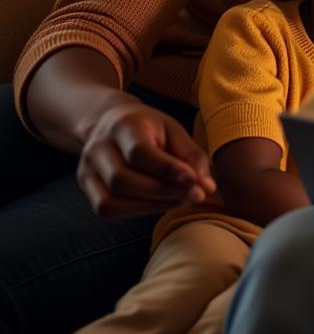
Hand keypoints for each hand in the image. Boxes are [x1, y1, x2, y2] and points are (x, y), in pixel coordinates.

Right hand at [77, 98, 216, 217]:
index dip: (168, 170)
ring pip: (112, 200)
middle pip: (123, 180)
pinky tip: (158, 203)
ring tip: (181, 199)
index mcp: (123, 125)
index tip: (196, 183)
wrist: (111, 121)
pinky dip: (136, 211)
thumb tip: (207, 188)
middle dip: (163, 192)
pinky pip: (106, 209)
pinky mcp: (86, 187)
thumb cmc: (149, 127)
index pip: (140, 153)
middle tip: (195, 195)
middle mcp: (98, 147)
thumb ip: (191, 156)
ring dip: (152, 205)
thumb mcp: (174, 130)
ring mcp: (86, 169)